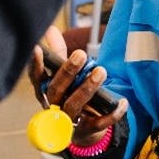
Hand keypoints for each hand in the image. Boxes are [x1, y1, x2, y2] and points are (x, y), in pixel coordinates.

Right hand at [29, 26, 126, 145]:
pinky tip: (123, 102)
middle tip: (81, 54)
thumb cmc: (69, 95)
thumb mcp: (63, 74)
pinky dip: (112, 113)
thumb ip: (58, 52)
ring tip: (100, 71)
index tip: (37, 48)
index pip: (37, 78)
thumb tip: (50, 28)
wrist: (81, 129)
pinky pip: (100, 123)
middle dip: (68, 72)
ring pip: (76, 105)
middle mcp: (54, 106)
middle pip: (57, 90)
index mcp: (46, 91)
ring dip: (87, 88)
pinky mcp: (87, 130)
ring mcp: (69, 120)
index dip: (35, 65)